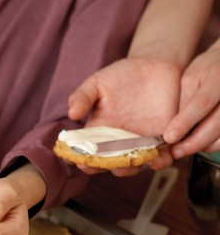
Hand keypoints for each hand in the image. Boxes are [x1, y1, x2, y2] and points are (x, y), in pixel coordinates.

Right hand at [68, 57, 180, 175]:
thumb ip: (82, 97)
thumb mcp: (97, 82)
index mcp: (98, 132)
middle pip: (107, 164)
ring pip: (133, 165)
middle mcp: (117, 143)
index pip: (84, 153)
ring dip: (132, 168)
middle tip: (106, 163)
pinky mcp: (162, 140)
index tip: (76, 160)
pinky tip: (158, 157)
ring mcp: (139, 143)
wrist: (156, 66)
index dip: (78, 159)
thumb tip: (71, 114)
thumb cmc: (122, 75)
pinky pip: (161, 157)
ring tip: (132, 163)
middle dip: (105, 167)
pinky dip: (160, 161)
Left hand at [166, 46, 219, 157]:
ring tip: (184, 149)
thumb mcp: (190, 77)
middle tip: (175, 151)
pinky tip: (200, 144)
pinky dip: (213, 144)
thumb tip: (171, 128)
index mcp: (218, 78)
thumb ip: (184, 101)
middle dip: (193, 142)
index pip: (201, 104)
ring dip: (202, 146)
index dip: (184, 123)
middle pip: (216, 124)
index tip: (168, 137)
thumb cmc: (208, 70)